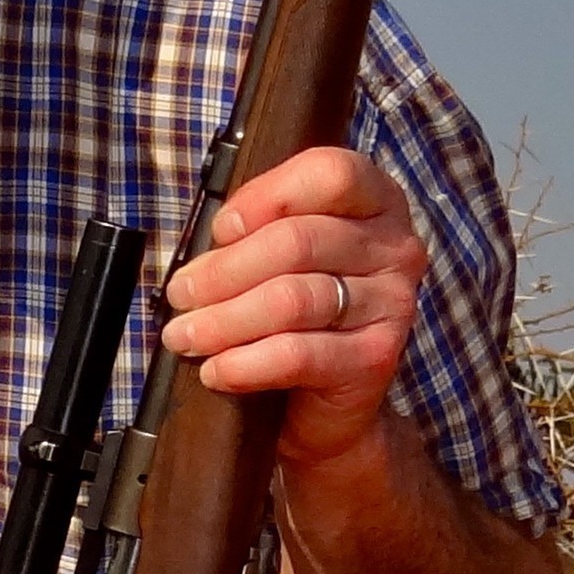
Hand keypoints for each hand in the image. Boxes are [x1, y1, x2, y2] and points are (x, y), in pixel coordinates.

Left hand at [158, 142, 425, 474]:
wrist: (331, 399)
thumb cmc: (297, 311)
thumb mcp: (280, 256)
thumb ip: (257, 234)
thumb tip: (202, 255)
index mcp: (375, 201)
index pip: (330, 174)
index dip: (267, 196)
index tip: (220, 229)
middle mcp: (394, 247)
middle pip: (298, 241)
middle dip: (224, 270)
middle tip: (180, 293)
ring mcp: (392, 303)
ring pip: (292, 300)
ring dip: (223, 320)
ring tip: (184, 336)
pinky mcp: (375, 357)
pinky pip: (297, 354)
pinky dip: (245, 363)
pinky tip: (216, 370)